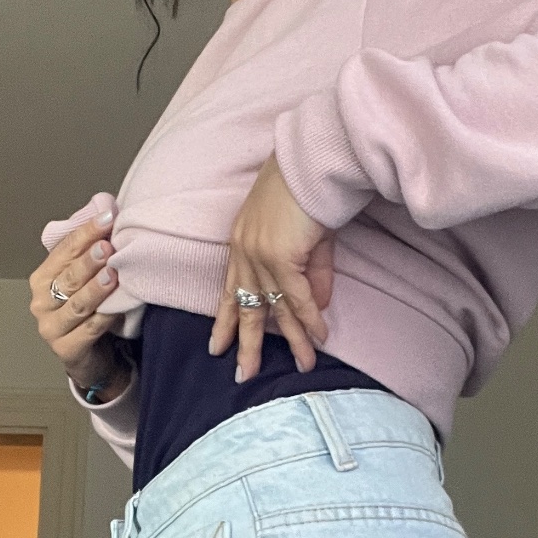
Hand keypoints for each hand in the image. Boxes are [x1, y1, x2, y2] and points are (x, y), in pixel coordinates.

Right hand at [29, 216, 130, 402]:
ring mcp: (51, 328)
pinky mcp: (67, 350)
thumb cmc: (89, 313)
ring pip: (78, 304)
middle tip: (108, 247)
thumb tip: (108, 214)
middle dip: (89, 260)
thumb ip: (88, 255)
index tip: (107, 217)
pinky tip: (119, 307)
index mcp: (42, 279)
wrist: (92, 357)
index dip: (85, 233)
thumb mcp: (84, 282)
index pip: (64, 250)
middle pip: (69, 277)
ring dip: (96, 288)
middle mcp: (41, 302)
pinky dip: (105, 317)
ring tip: (113, 273)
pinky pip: (89, 330)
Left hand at [210, 153, 334, 382]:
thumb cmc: (310, 190)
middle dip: (245, 344)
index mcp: (242, 242)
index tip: (219, 345)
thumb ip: (312, 274)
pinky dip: (309, 318)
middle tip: (243, 375)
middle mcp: (245, 251)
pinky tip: (319, 337)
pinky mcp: (280, 255)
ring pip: (274, 308)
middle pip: (245, 306)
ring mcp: (260, 254)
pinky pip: (296, 297)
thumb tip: (317, 308)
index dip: (226, 319)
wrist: (314, 162)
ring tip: (302, 366)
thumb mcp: (308, 239)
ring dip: (292, 340)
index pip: (230, 288)